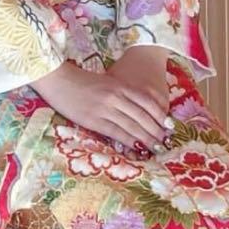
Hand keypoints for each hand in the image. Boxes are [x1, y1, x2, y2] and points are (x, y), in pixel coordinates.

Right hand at [33, 56, 173, 153]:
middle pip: (143, 116)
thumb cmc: (82, 82)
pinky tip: (137, 148)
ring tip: (156, 148)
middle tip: (165, 142)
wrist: (59, 80)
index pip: (147, 102)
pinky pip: (116, 132)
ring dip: (146, 139)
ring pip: (132, 126)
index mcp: (120, 86)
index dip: (160, 116)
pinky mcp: (94, 120)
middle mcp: (116, 97)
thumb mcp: (107, 83)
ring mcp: (105, 109)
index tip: (169, 127)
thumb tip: (137, 112)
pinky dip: (129, 141)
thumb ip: (122, 94)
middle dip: (156, 131)